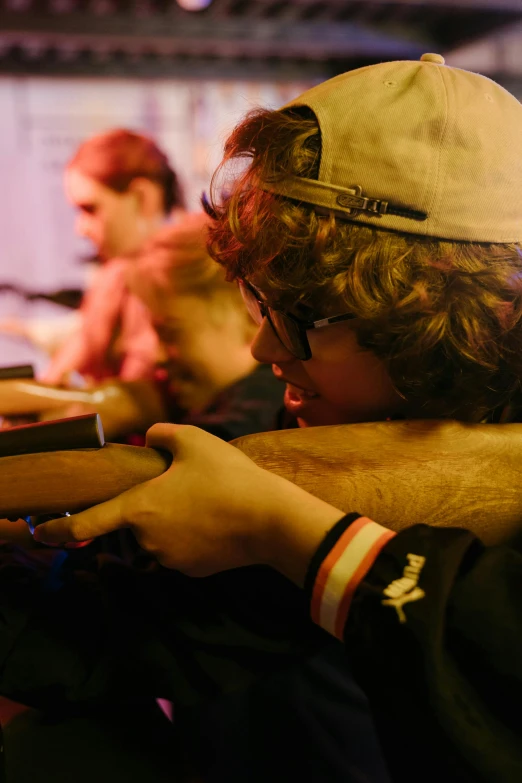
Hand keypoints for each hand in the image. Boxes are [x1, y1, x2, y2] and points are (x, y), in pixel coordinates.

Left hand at [34, 424, 343, 581]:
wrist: (270, 520)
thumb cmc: (228, 477)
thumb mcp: (194, 440)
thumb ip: (162, 434)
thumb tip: (151, 439)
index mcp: (140, 508)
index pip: (88, 522)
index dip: (59, 529)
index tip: (40, 533)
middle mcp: (148, 539)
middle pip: (137, 521)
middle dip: (153, 505)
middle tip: (188, 485)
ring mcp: (171, 559)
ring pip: (162, 536)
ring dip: (174, 520)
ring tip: (209, 500)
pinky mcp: (194, 571)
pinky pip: (183, 549)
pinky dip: (193, 536)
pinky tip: (218, 519)